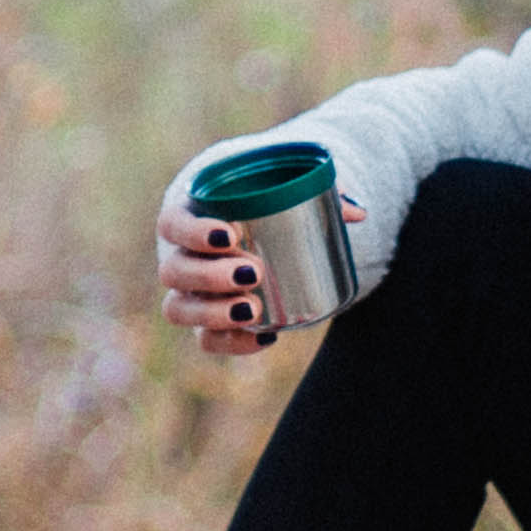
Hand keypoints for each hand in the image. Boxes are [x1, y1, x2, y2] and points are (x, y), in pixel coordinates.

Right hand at [154, 176, 362, 347]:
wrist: (245, 229)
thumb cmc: (257, 201)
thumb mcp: (280, 188)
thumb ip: (317, 194)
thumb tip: (358, 213)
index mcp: (186, 216)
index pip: (172, 224)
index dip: (193, 233)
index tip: (230, 235)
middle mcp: (178, 257)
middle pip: (173, 271)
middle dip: (210, 276)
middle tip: (253, 272)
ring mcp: (187, 293)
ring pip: (178, 310)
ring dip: (213, 313)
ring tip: (254, 309)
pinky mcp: (204, 321)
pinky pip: (206, 341)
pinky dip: (232, 343)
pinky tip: (266, 337)